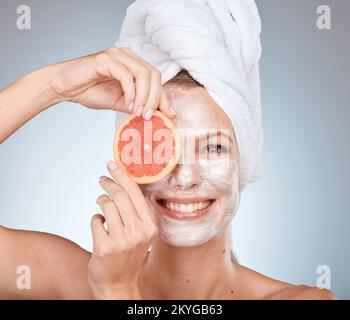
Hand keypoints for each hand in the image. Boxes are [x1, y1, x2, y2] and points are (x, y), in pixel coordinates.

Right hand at [49, 47, 174, 118]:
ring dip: (144, 97)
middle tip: (149, 117)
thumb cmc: (91, 91)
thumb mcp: (122, 102)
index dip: (164, 98)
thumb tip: (159, 115)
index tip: (169, 115)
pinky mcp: (106, 59)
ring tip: (139, 113)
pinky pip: (126, 75)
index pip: (156, 79)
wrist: (66, 87)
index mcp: (134, 64)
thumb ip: (139, 105)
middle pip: (154, 74)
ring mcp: (117, 55)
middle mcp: (128, 56)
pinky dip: (131, 93)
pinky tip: (128, 104)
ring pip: (143, 74)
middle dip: (155, 99)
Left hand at [88, 161, 157, 299]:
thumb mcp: (141, 233)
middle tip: (102, 179)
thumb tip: (125, 182)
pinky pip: (95, 220)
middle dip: (107, 183)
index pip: (135, 192)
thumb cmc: (129, 254)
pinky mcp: (105, 248)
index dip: (122, 176)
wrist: (118, 284)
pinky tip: (100, 226)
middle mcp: (139, 232)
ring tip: (101, 203)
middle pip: (119, 195)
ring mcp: (122, 240)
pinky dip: (95, 219)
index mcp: (150, 225)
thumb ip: (137, 211)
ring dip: (101, 200)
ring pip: (106, 205)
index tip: (112, 165)